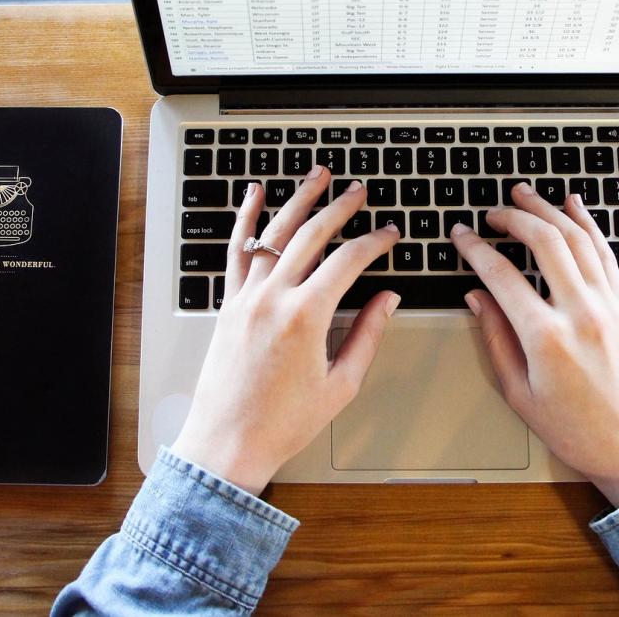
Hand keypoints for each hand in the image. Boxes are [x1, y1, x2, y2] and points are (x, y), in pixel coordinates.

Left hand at [171, 167, 400, 493]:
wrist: (227, 443)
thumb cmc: (283, 423)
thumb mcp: (340, 384)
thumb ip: (367, 335)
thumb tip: (387, 300)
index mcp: (306, 317)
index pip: (349, 261)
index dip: (375, 242)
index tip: (390, 234)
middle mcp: (274, 298)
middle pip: (312, 235)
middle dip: (340, 207)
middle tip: (359, 191)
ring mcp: (246, 297)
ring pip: (274, 232)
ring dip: (298, 199)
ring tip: (317, 176)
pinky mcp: (228, 304)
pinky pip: (237, 251)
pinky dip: (246, 219)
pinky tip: (255, 195)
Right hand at [451, 183, 618, 505]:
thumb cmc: (580, 433)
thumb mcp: (520, 395)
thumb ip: (496, 340)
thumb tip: (477, 298)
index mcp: (546, 339)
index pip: (501, 276)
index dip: (475, 249)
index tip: (462, 236)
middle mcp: (581, 313)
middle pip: (544, 242)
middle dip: (513, 217)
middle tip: (492, 212)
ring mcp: (610, 306)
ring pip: (578, 239)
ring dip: (549, 210)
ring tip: (525, 195)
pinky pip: (605, 254)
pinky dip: (588, 225)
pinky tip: (575, 207)